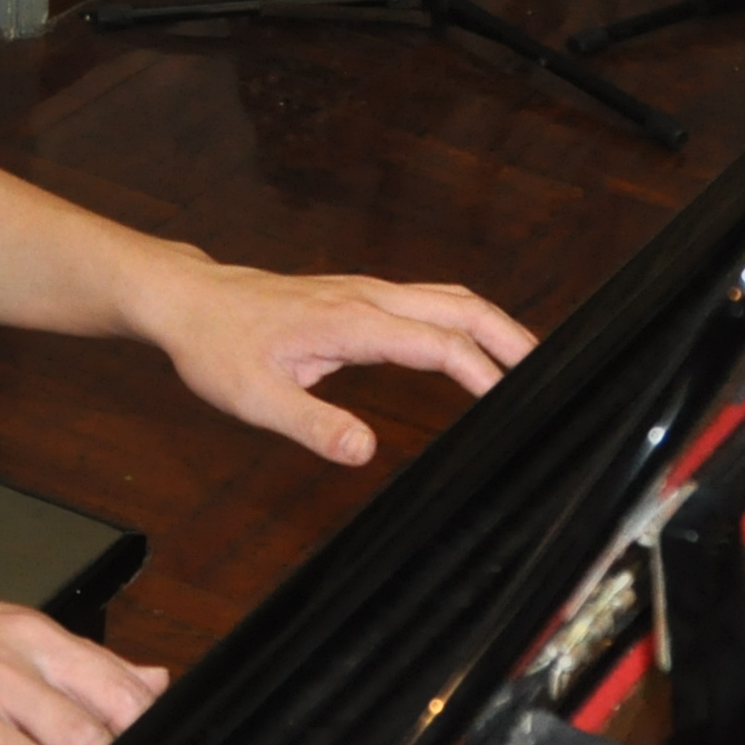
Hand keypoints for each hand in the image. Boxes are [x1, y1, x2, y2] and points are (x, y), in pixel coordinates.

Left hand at [128, 251, 536, 467]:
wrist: (187, 303)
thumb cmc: (216, 346)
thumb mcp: (255, 398)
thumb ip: (312, 425)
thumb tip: (365, 453)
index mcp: (352, 321)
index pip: (439, 345)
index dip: (483, 374)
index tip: (514, 405)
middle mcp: (368, 297)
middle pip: (462, 306)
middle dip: (513, 338)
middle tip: (556, 378)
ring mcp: (365, 292)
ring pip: (449, 297)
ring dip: (495, 325)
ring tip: (532, 364)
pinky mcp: (359, 297)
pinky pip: (428, 302)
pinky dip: (465, 321)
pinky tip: (473, 350)